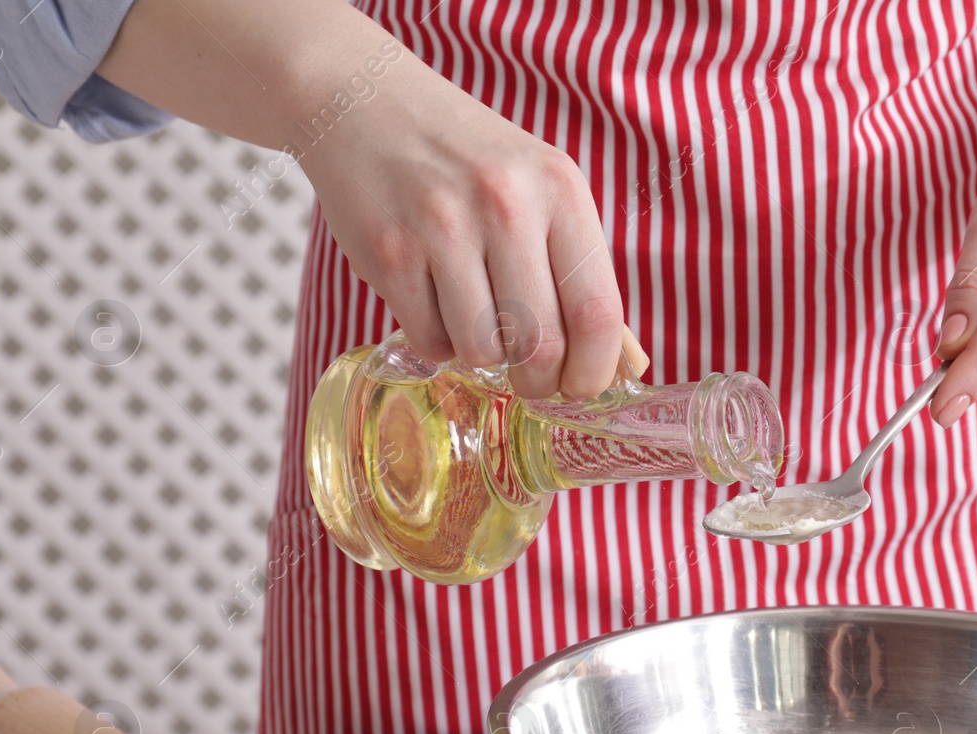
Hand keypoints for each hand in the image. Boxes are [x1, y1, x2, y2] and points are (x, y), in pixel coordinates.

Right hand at [303, 62, 624, 398]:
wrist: (366, 102)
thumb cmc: (466, 160)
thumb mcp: (538, 188)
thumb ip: (573, 266)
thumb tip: (610, 363)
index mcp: (560, 190)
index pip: (597, 310)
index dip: (594, 370)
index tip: (581, 388)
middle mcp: (507, 204)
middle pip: (540, 344)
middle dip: (538, 381)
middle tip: (530, 379)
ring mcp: (443, 226)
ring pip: (482, 350)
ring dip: (481, 353)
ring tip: (472, 314)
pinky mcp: (389, 251)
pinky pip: (429, 340)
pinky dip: (435, 338)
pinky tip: (433, 298)